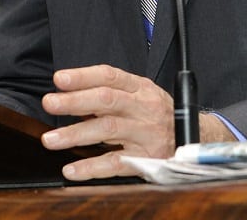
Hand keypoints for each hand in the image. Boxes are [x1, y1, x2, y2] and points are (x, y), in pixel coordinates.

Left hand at [39, 64, 236, 180]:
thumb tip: (71, 96)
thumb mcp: (141, 96)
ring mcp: (146, 133)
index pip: (110, 76)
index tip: (59, 79)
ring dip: (75, 134)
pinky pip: (116, 163)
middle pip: (107, 100)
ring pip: (108, 129)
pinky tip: (71, 170)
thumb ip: (112, 95)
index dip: (83, 76)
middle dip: (75, 101)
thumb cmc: (159, 115)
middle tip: (50, 103)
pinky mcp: (147, 159)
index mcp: (141, 88)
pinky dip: (91, 168)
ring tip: (51, 140)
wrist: (196, 138)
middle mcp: (144, 107)